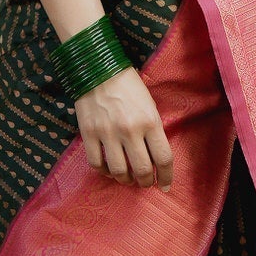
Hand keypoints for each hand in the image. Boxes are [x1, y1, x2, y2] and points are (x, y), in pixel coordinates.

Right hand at [76, 64, 173, 188]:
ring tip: (128, 178)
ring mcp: (108, 133)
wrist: (98, 69)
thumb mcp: (149, 105)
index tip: (165, 186)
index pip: (164, 158)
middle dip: (146, 182)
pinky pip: (97, 163)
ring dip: (126, 180)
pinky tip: (109, 168)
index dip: (167, 177)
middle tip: (146, 182)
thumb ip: (153, 131)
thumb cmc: (128, 87)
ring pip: (119, 172)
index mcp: (150, 121)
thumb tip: (155, 158)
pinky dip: (105, 171)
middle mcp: (130, 130)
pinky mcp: (89, 134)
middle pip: (142, 170)